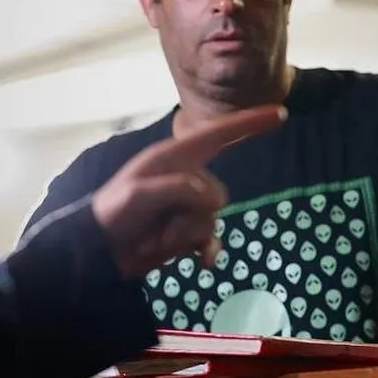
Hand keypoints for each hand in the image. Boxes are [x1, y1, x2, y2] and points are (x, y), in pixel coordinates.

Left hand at [91, 105, 286, 278]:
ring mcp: (186, 207)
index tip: (281, 113)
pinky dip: (207, 251)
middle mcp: (185, 178)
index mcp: (174, 158)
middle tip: (158, 224)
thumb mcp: (139, 195)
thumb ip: (178, 188)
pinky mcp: (185, 232)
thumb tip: (211, 200)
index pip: (220, 134)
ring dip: (185, 235)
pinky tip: (202, 264)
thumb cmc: (111, 215)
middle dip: (192, 214)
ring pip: (213, 219)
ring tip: (155, 240)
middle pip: (217, 193)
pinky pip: (211, 239)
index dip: (250, 123)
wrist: (96, 254)